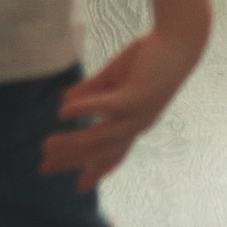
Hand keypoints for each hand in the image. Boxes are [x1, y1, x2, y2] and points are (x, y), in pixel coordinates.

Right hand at [40, 22, 208, 184]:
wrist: (180, 39)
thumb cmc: (150, 57)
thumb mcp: (114, 78)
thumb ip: (90, 92)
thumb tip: (63, 103)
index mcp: (134, 122)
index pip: (114, 155)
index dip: (97, 171)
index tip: (78, 187)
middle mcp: (138, 124)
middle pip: (102, 152)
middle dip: (74, 162)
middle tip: (45, 168)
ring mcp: (139, 112)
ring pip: (102, 137)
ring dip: (74, 143)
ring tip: (48, 145)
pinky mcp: (138, 95)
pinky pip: (108, 108)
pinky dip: (86, 110)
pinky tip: (63, 111)